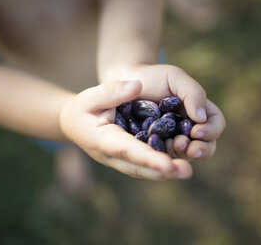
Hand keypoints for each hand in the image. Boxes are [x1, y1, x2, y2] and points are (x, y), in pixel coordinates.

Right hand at [59, 80, 192, 179]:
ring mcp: (118, 160)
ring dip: (164, 173)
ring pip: (142, 170)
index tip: (168, 164)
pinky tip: (177, 164)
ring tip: (185, 170)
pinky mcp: (126, 159)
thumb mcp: (92, 95)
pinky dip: (159, 168)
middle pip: (138, 167)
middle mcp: (111, 155)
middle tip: (186, 171)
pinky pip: (143, 166)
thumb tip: (137, 86)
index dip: (148, 158)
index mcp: (102, 140)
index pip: (127, 150)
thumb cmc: (83, 108)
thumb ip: (112, 91)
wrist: (74, 123)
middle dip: (162, 171)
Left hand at [106, 64, 225, 160]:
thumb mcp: (175, 78)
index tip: (196, 131)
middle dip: (201, 150)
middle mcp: (190, 129)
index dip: (211, 131)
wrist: (126, 83)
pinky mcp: (158, 149)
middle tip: (185, 146)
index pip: (216, 124)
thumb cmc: (154, 78)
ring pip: (187, 155)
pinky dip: (164, 156)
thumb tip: (201, 118)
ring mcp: (174, 141)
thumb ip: (193, 93)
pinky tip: (156, 150)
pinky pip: (165, 158)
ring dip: (182, 154)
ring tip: (171, 146)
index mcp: (200, 112)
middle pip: (207, 146)